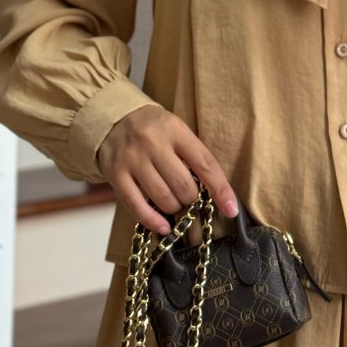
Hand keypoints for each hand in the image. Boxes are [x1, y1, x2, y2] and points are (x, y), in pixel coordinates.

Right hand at [95, 104, 238, 235]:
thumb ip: (192, 155)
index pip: (205, 164)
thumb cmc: (154, 129)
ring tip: (173, 202)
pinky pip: (136, 206)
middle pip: (183, 185)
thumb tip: (213, 192)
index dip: (221, 189)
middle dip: (191, 198)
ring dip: (174, 208)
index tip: (231, 209)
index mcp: (175, 129)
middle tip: (187, 195)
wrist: (114, 118)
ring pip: (163, 198)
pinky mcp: (115, 174)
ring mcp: (132, 158)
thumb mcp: (176, 131)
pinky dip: (153, 221)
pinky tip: (163, 227)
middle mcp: (153, 142)